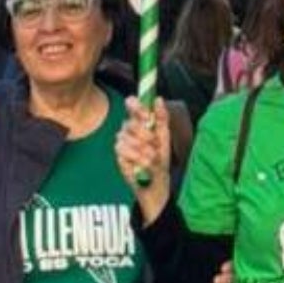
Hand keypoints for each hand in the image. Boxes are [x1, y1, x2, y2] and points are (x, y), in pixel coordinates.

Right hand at [115, 98, 172, 223]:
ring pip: (125, 137)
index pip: (131, 104)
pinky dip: (135, 157)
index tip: (146, 115)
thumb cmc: (160, 159)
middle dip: (145, 135)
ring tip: (150, 158)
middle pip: (129, 122)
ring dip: (142, 149)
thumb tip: (158, 99)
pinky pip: (122, 150)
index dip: (136, 106)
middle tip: (154, 145)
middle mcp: (128, 129)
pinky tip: (141, 163)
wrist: (156, 183)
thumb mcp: (165, 137)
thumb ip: (161, 117)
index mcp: (140, 122)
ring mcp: (122, 142)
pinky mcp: (118, 156)